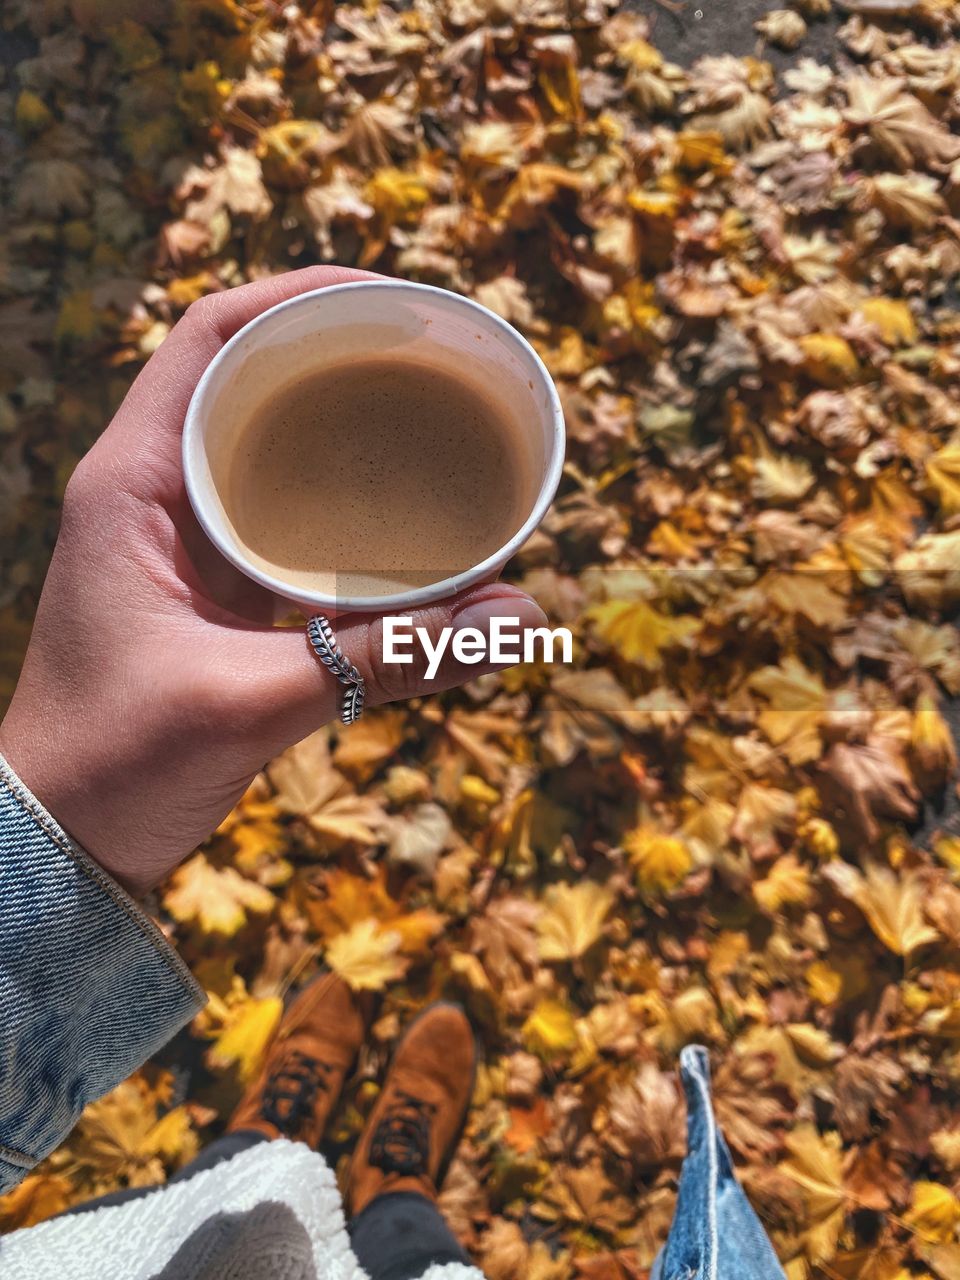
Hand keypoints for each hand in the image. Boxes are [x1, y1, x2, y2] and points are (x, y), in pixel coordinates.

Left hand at [0, 268, 546, 894]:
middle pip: (250, 377)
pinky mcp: (214, 590)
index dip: (298, 296)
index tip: (390, 298)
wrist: (60, 842)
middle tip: (435, 359)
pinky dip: (345, 505)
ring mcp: (185, 542)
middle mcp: (155, 494)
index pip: (208, 336)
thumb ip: (383, 659)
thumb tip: (517, 618)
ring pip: (270, 447)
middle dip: (339, 355)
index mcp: (133, 483)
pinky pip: (286, 517)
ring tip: (431, 420)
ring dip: (343, 427)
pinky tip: (404, 521)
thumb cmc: (116, 764)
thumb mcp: (250, 704)